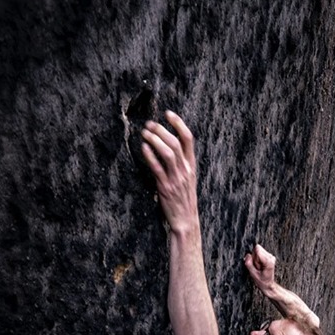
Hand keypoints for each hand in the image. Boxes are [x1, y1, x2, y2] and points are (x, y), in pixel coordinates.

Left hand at [141, 111, 198, 234]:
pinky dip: (150, 156)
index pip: (188, 139)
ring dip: (155, 140)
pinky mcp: (165, 188)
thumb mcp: (187, 179)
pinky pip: (157, 168)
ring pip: (168, 153)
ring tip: (145, 132)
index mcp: (191, 166)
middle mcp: (185, 170)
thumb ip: (181, 163)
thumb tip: (169, 145)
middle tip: (149, 124)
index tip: (168, 113)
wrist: (185, 221)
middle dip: (161, 130)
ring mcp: (176, 179)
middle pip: (175, 143)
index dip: (178, 124)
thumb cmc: (184, 199)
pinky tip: (143, 148)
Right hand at [244, 243, 276, 295]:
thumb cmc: (262, 281)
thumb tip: (247, 255)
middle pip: (257, 249)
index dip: (253, 256)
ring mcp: (270, 256)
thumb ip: (249, 264)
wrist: (268, 284)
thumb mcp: (253, 275)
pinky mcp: (269, 256)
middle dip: (254, 257)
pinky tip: (260, 266)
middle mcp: (271, 257)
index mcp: (268, 261)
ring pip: (258, 251)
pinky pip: (259, 253)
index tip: (255, 264)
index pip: (257, 249)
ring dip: (256, 259)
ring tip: (259, 267)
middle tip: (257, 267)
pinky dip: (258, 259)